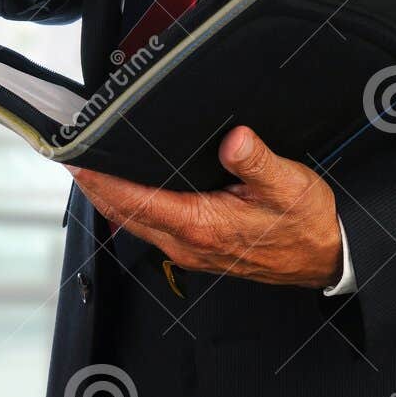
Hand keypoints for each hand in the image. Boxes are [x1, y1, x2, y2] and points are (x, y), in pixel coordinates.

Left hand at [67, 125, 343, 288]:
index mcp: (202, 225)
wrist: (325, 257)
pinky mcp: (199, 248)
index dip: (101, 181)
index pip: (135, 201)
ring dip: (110, 196)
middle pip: (123, 214)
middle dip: (94, 186)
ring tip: (91, 166)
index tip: (75, 160)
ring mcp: (191, 249)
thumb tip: (233, 139)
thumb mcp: (289, 185)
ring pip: (134, 221)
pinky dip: (131, 205)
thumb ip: (258, 161)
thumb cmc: (307, 224)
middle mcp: (188, 243)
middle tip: (70, 154)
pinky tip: (131, 187)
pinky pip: (152, 225)